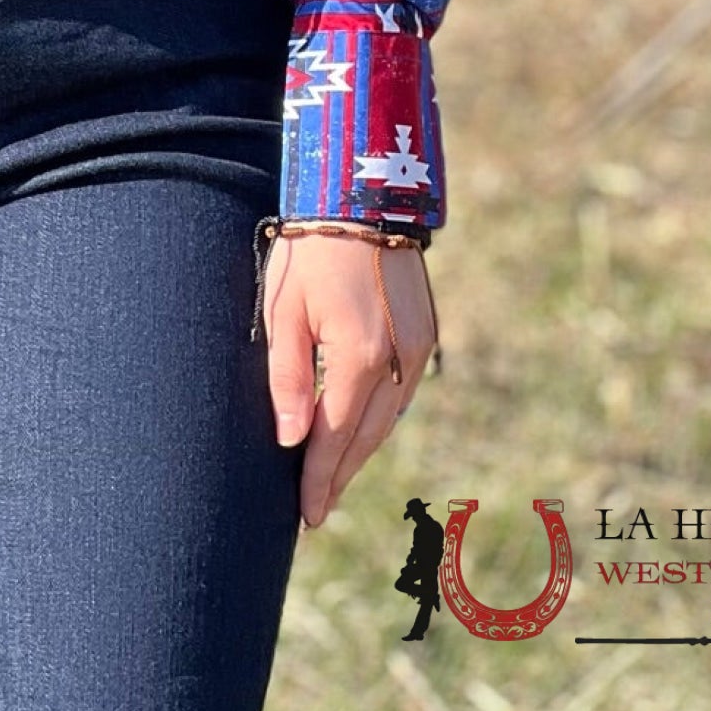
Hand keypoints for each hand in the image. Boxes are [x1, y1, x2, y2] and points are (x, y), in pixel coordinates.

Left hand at [262, 230, 437, 530]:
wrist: (363, 194)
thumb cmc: (310, 249)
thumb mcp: (284, 311)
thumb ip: (286, 379)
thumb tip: (290, 441)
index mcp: (358, 358)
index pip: (334, 438)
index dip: (319, 479)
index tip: (306, 516)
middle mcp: (398, 361)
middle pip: (366, 437)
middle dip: (340, 475)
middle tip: (316, 509)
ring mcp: (419, 348)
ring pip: (388, 419)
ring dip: (360, 449)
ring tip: (332, 476)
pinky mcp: (427, 333)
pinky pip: (401, 393)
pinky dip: (378, 417)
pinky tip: (359, 428)